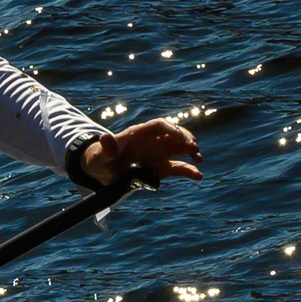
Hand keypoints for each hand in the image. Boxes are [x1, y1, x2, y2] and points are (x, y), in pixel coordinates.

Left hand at [76, 117, 203, 187]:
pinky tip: (199, 176)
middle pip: (174, 134)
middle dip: (186, 138)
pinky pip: (178, 167)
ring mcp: (159, 154)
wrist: (103, 172)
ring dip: (191, 151)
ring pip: (180, 148)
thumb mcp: (101, 154)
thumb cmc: (101, 158)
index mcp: (139, 134)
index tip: (179, 136)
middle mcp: (152, 141)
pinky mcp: (161, 168)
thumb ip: (107, 147)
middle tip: (194, 148)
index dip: (170, 129)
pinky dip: (189, 171)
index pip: (158, 125)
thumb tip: (105, 138)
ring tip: (198, 159)